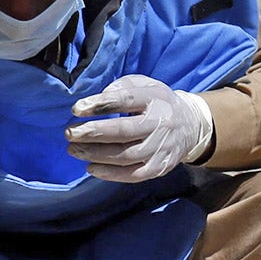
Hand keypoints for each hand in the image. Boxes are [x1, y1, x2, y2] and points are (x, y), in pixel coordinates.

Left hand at [65, 75, 212, 182]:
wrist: (190, 125)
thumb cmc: (155, 103)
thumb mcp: (144, 85)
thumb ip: (121, 87)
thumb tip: (94, 101)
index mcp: (156, 98)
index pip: (126, 100)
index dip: (99, 105)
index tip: (76, 109)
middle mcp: (161, 123)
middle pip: (124, 131)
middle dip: (92, 133)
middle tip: (69, 133)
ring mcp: (162, 147)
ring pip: (126, 155)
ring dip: (96, 154)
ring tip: (73, 149)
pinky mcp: (160, 166)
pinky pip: (134, 174)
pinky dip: (110, 174)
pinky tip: (91, 167)